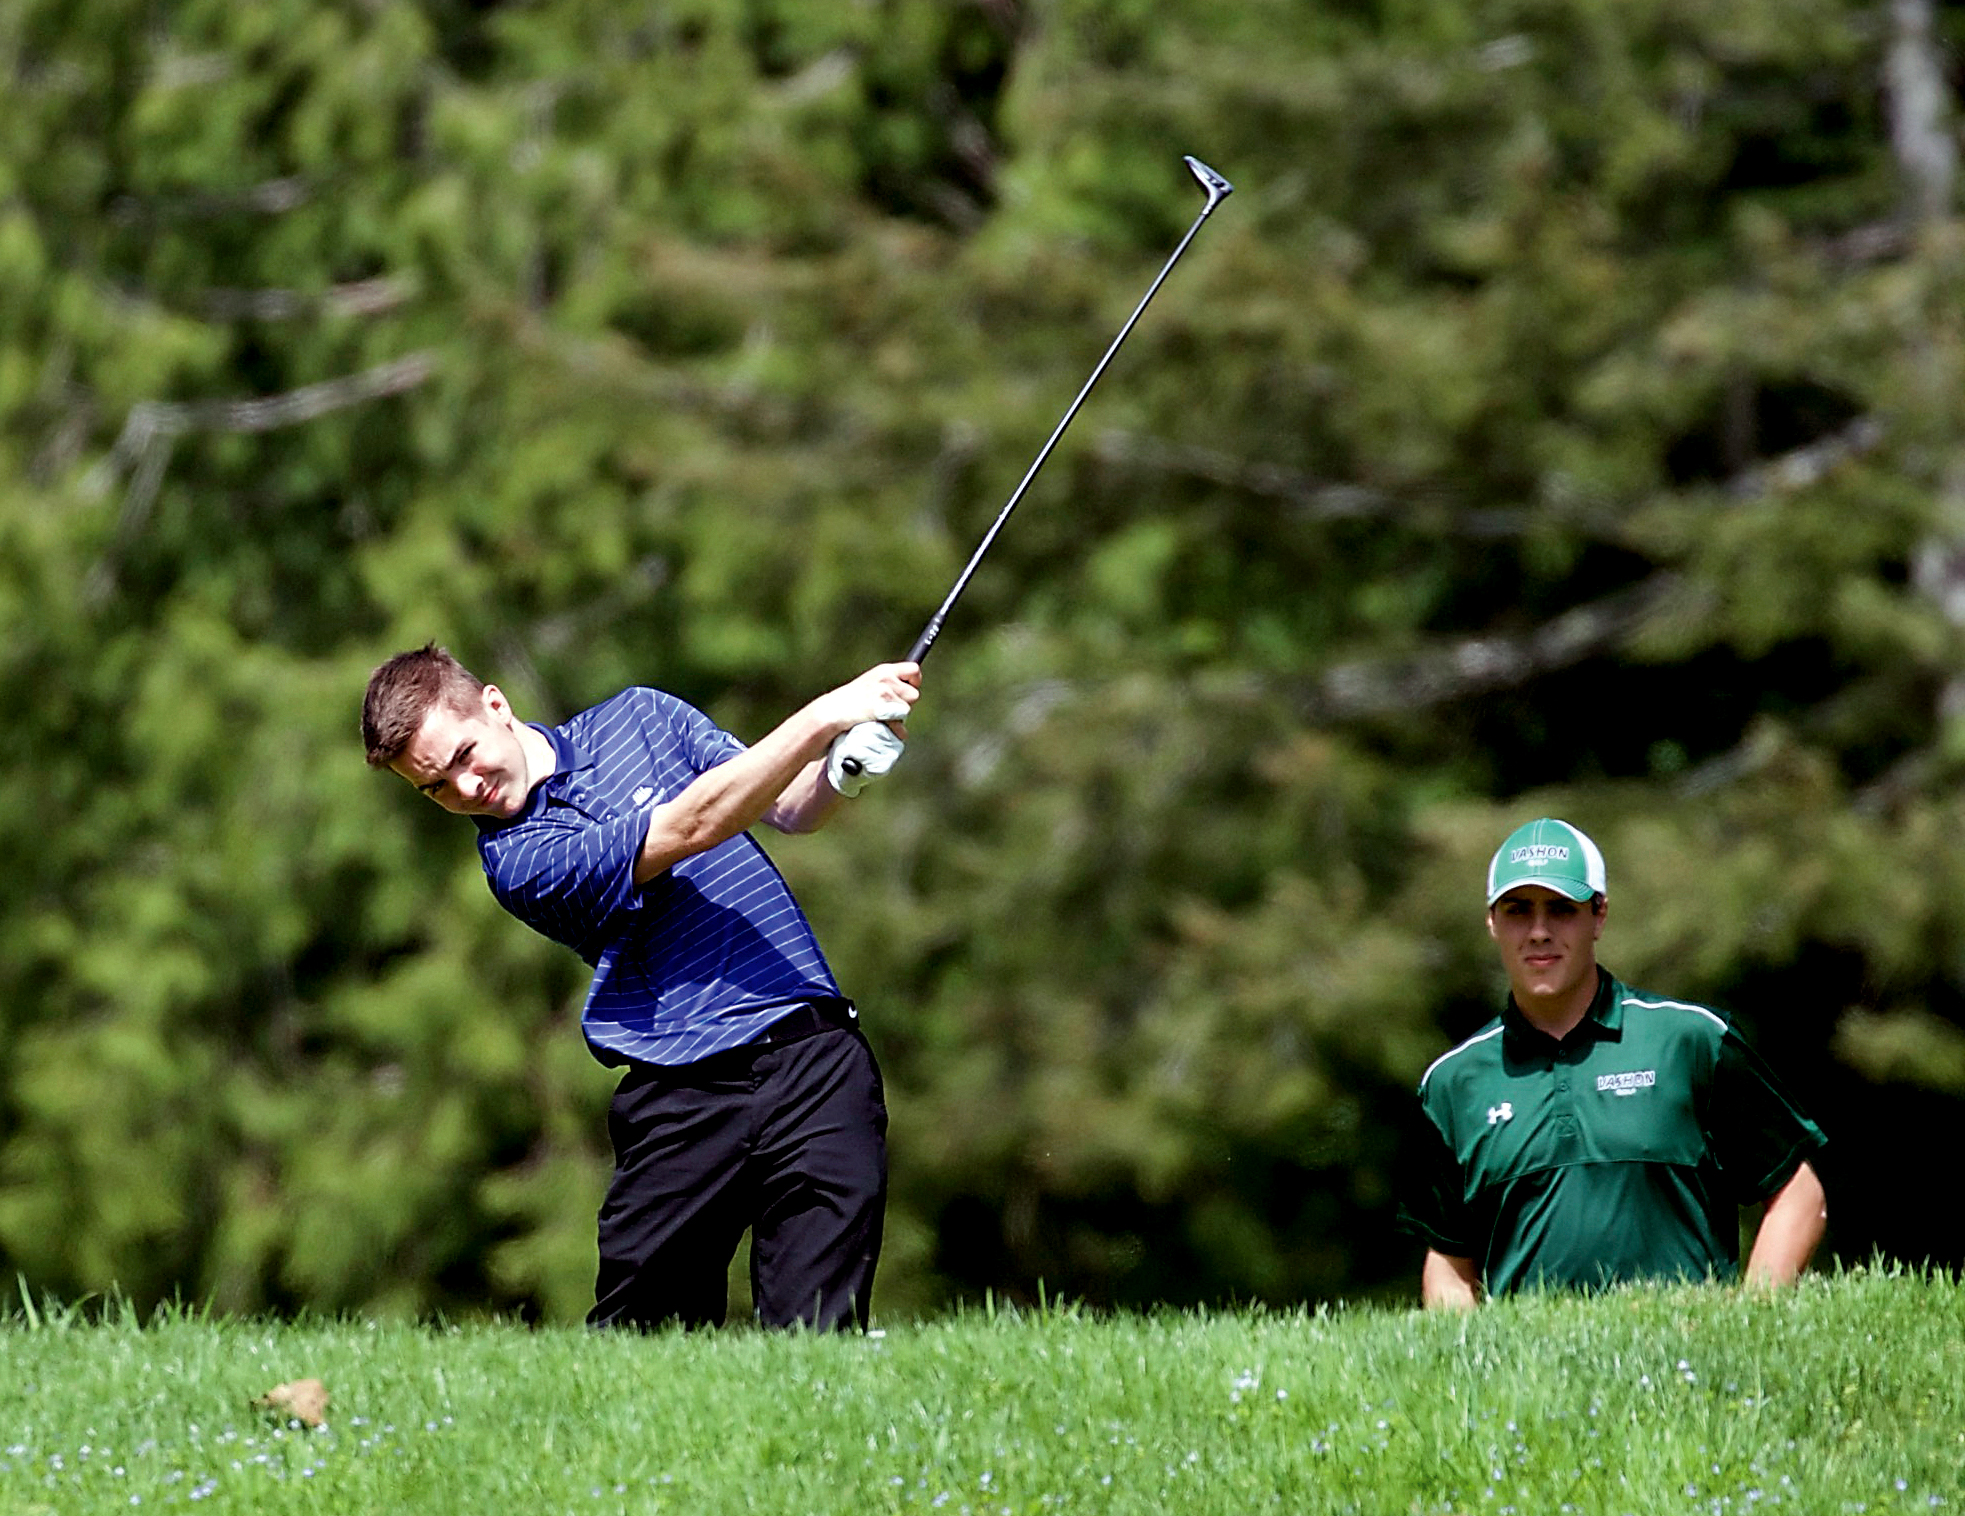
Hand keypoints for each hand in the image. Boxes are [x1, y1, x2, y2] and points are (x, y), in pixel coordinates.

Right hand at [823, 662, 919, 796]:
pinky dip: (894, 731)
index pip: (914, 669)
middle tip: (887, 710)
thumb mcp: (868, 685)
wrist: (831, 712)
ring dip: (897, 718)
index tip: (911, 688)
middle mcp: (886, 679)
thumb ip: (887, 685)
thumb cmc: (847, 703)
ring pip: (906, 710)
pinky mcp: (883, 709)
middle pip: (914, 694)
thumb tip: (910, 693)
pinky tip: (879, 727)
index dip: (915, 681)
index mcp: (883, 670)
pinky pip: (900, 725)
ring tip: (878, 718)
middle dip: (904, 704)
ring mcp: (885, 694)